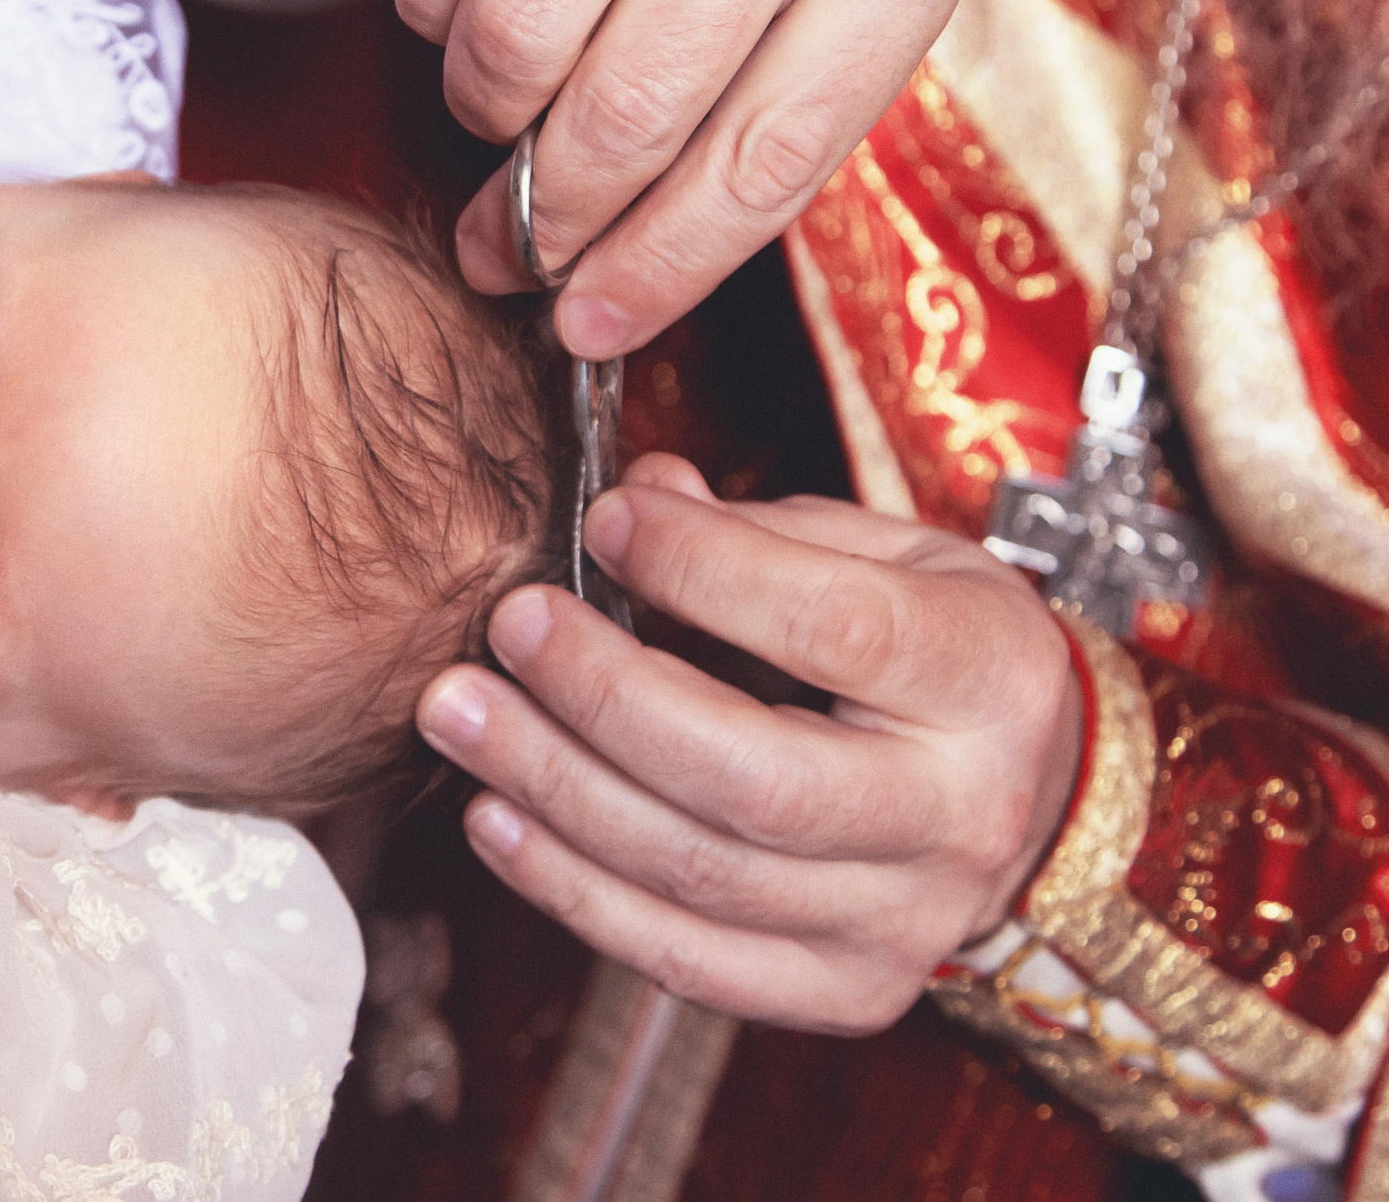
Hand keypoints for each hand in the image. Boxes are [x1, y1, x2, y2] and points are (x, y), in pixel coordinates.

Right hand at [405, 0, 995, 357]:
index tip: (587, 327)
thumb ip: (809, 53)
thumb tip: (653, 239)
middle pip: (628, 120)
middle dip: (547, 217)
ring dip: (483, 108)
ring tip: (498, 96)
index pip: (771, 158)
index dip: (662, 270)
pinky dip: (431, 6)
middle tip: (505, 244)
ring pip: (515, 49)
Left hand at [416, 455, 1081, 1032]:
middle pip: (750, 778)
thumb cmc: (930, 644)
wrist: (1024, 788)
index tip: (600, 524)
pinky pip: (684, 960)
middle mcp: (963, 816)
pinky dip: (570, 890)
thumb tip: (633, 492)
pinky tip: (495, 816)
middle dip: (601, 698)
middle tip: (504, 626)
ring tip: (459, 714)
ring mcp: (906, 922)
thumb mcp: (886, 553)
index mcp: (987, 676)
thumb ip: (759, 525)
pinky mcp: (844, 992)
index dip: (699, 570)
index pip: (833, 628)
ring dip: (552, 792)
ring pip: (699, 876)